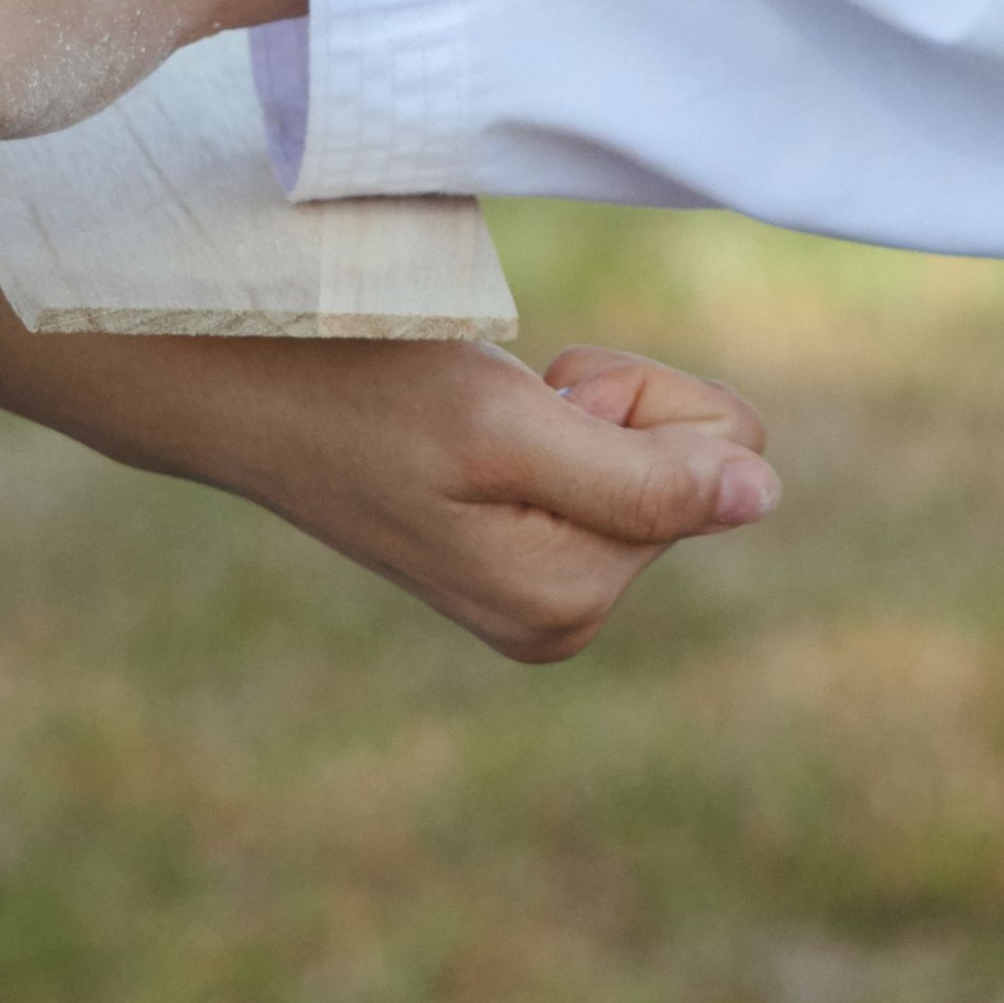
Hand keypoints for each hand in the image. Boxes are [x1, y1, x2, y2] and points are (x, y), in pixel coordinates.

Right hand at [0, 271, 777, 659]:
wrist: (240, 387)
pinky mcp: (517, 560)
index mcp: (567, 599)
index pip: (725, 455)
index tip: (540, 391)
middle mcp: (561, 615)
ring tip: (472, 417)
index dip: (639, 393)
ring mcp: (539, 594)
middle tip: (501, 400)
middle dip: (614, 403)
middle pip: (696, 461)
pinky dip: (555, 421)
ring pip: (653, 457)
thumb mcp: (509, 421)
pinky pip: (608, 467)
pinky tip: (466, 431)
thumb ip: (644, 473)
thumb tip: (763, 496)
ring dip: (578, 409)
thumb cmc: (360, 388)